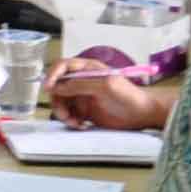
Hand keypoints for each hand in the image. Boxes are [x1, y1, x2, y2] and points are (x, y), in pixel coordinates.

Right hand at [43, 64, 166, 131]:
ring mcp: (83, 96)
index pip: (63, 66)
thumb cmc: (129, 96)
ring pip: (61, 102)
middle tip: (64, 113)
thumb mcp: (105, 86)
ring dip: (63, 113)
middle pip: (58, 87)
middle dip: (57, 100)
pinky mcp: (84, 110)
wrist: (141, 114)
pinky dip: (70, 120)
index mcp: (88, 68)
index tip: (48, 88)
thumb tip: (59, 86)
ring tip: (74, 122)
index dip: (53, 75)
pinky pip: (69, 114)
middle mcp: (82, 81)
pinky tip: (81, 125)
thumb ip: (81, 84)